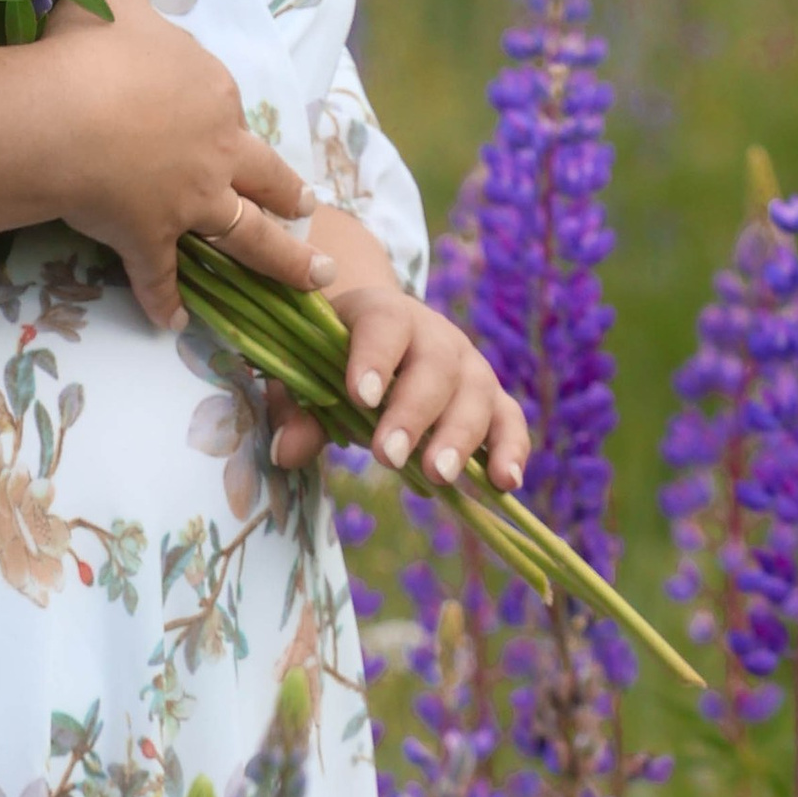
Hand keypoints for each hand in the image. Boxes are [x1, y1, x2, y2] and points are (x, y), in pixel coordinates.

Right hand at [34, 0, 333, 330]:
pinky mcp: (151, 239)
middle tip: (310, 208)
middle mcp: (215, 150)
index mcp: (211, 91)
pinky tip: (172, 322)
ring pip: (248, 238)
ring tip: (310, 279)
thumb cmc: (90, 48)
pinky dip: (166, 302)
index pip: (226, 107)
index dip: (224, 119)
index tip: (226, 131)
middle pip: (265, 178)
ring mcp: (189, 201)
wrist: (66, 114)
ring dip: (280, 262)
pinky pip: (161, 278)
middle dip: (290, 196)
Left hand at [262, 212, 531, 494]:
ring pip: (476, 394)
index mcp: (381, 314)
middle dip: (412, 413)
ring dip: (459, 437)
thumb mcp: (305, 377)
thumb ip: (297, 411)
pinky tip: (504, 483)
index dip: (374, 359)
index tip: (360, 397)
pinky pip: (509, 419)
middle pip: (434, 366)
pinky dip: (511, 449)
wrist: (377, 335)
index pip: (382, 327)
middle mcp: (434, 333)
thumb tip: (286, 452)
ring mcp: (468, 364)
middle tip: (386, 456)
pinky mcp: (492, 397)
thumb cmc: (334, 360)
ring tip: (438, 476)